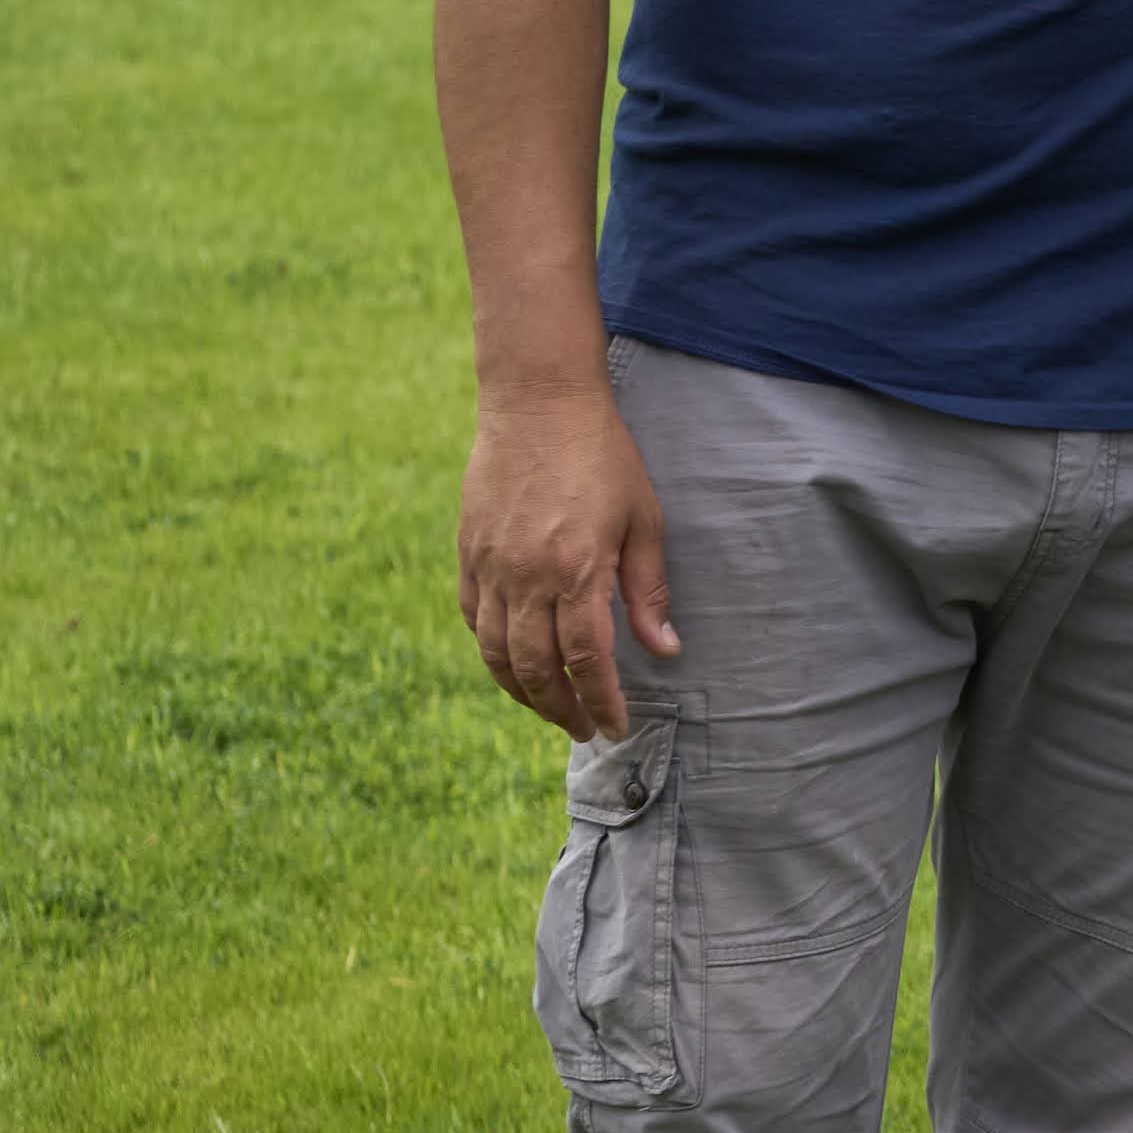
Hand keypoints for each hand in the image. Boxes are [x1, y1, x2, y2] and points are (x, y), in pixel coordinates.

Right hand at [460, 384, 679, 740]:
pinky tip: (514, 662)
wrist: (537, 403)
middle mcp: (525, 577)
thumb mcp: (643, 519)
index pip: (586, 660)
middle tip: (584, 729)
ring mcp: (489, 568)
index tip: (614, 727)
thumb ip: (649, 591)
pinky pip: (474, 620)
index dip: (601, 701)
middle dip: (561, 710)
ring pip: (496, 654)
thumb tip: (665, 650)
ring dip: (523, 691)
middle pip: (535, 669)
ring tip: (551, 708)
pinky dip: (492, 651)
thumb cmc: (603, 457)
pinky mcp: (467, 555)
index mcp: (576, 569)